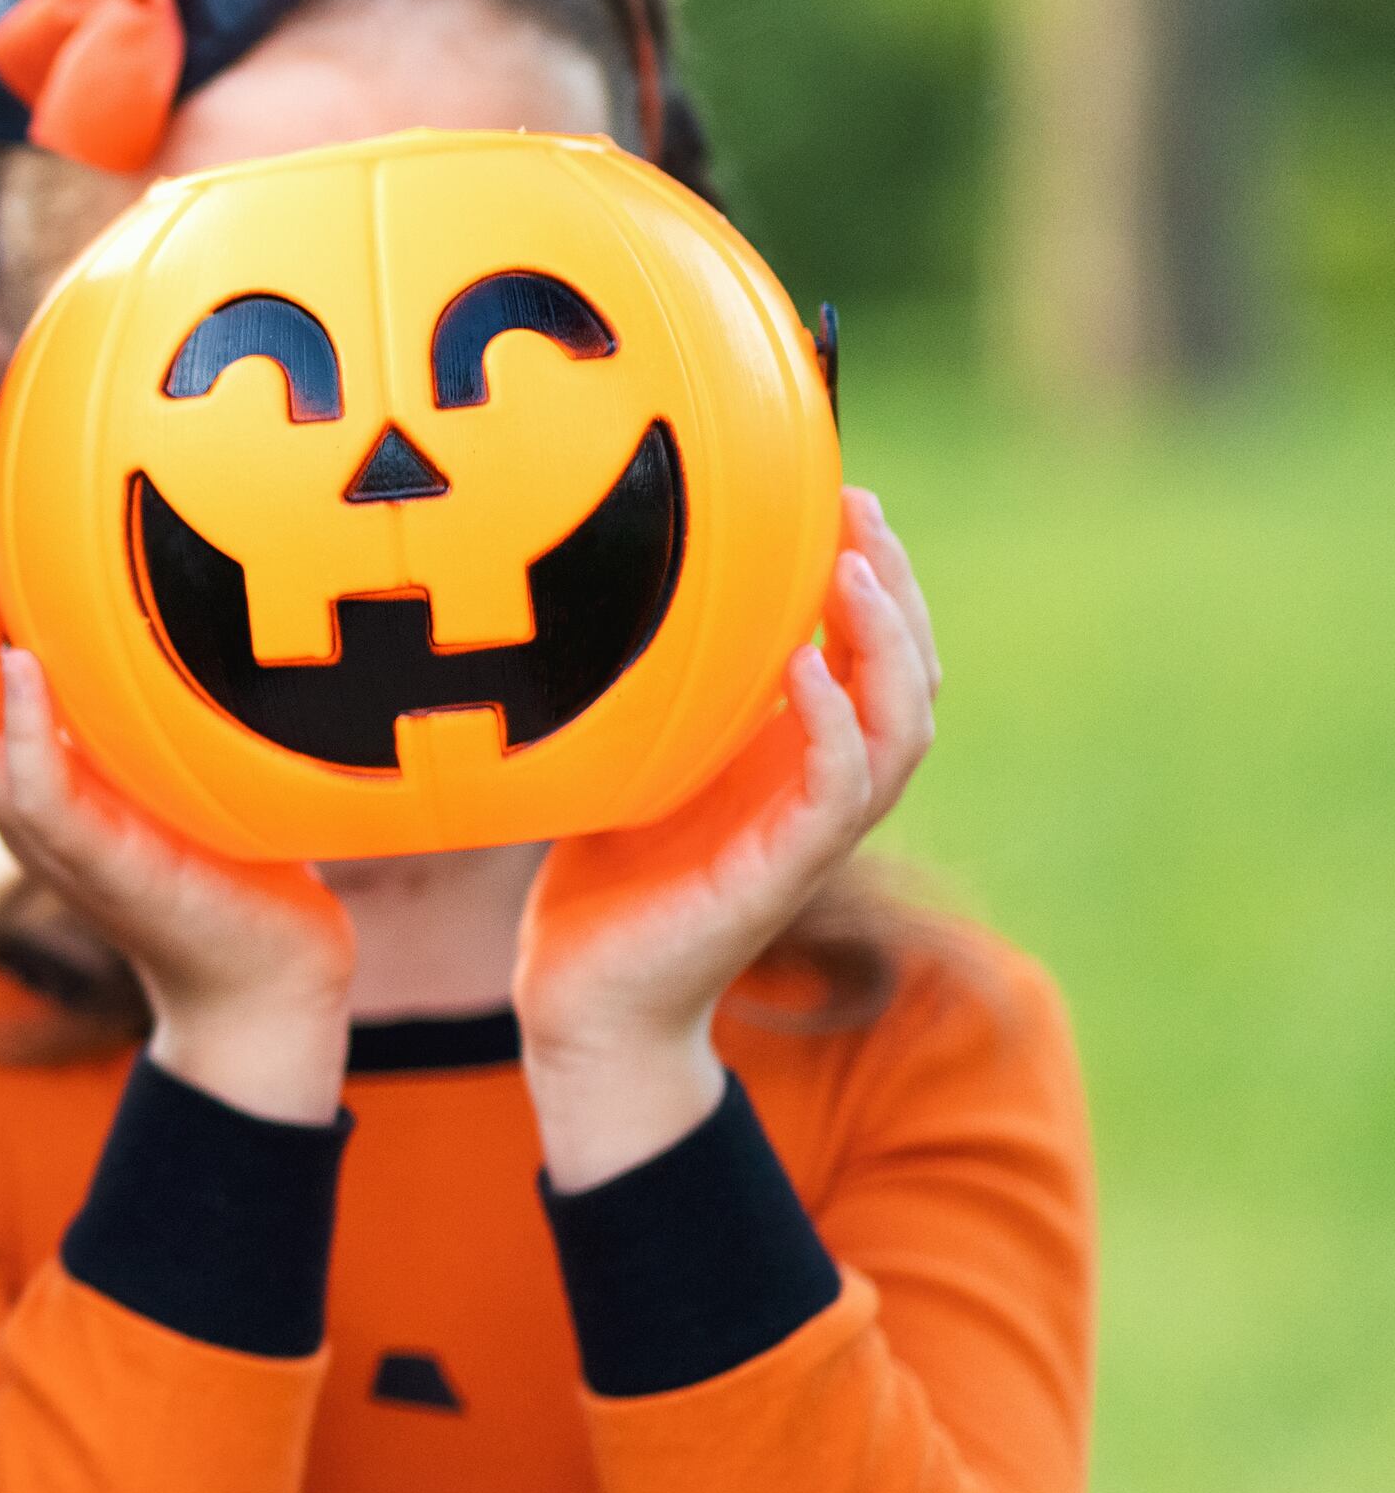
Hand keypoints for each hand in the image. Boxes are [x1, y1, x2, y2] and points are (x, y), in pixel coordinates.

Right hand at [0, 489, 352, 1121]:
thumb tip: (210, 576)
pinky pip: (34, 793)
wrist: (271, 982)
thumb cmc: (244, 862)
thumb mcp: (193, 755)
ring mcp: (50, 837)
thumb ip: (170, 691)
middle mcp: (24, 804)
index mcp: (35, 774)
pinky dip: (19, 729)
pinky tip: (26, 664)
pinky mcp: (97, 865)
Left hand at [518, 491, 936, 1183]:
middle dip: (895, 586)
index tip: (842, 495)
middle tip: (860, 508)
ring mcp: (812, 830)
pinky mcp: (785, 872)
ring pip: (898, 725)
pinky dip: (832, 726)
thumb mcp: (629, 754)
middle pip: (907, 672)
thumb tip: (608, 583)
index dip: (872, 574)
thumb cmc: (602, 876)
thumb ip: (650, 685)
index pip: (870, 650)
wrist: (585, 997)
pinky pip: (837, 791)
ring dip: (884, 642)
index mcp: (794, 752)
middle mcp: (820, 785)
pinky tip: (808, 670)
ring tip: (855, 568)